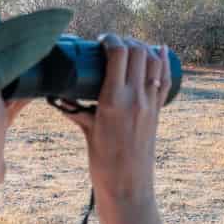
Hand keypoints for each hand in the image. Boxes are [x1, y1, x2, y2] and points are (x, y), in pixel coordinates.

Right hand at [58, 33, 169, 207]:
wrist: (128, 186)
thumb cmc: (103, 162)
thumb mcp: (87, 131)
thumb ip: (76, 111)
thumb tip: (58, 97)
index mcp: (113, 99)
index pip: (118, 53)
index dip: (110, 38)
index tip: (101, 40)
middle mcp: (135, 97)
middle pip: (137, 52)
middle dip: (125, 41)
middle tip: (113, 44)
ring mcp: (150, 103)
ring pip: (154, 61)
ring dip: (143, 48)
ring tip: (130, 48)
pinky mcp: (158, 111)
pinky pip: (166, 79)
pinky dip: (164, 61)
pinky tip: (160, 49)